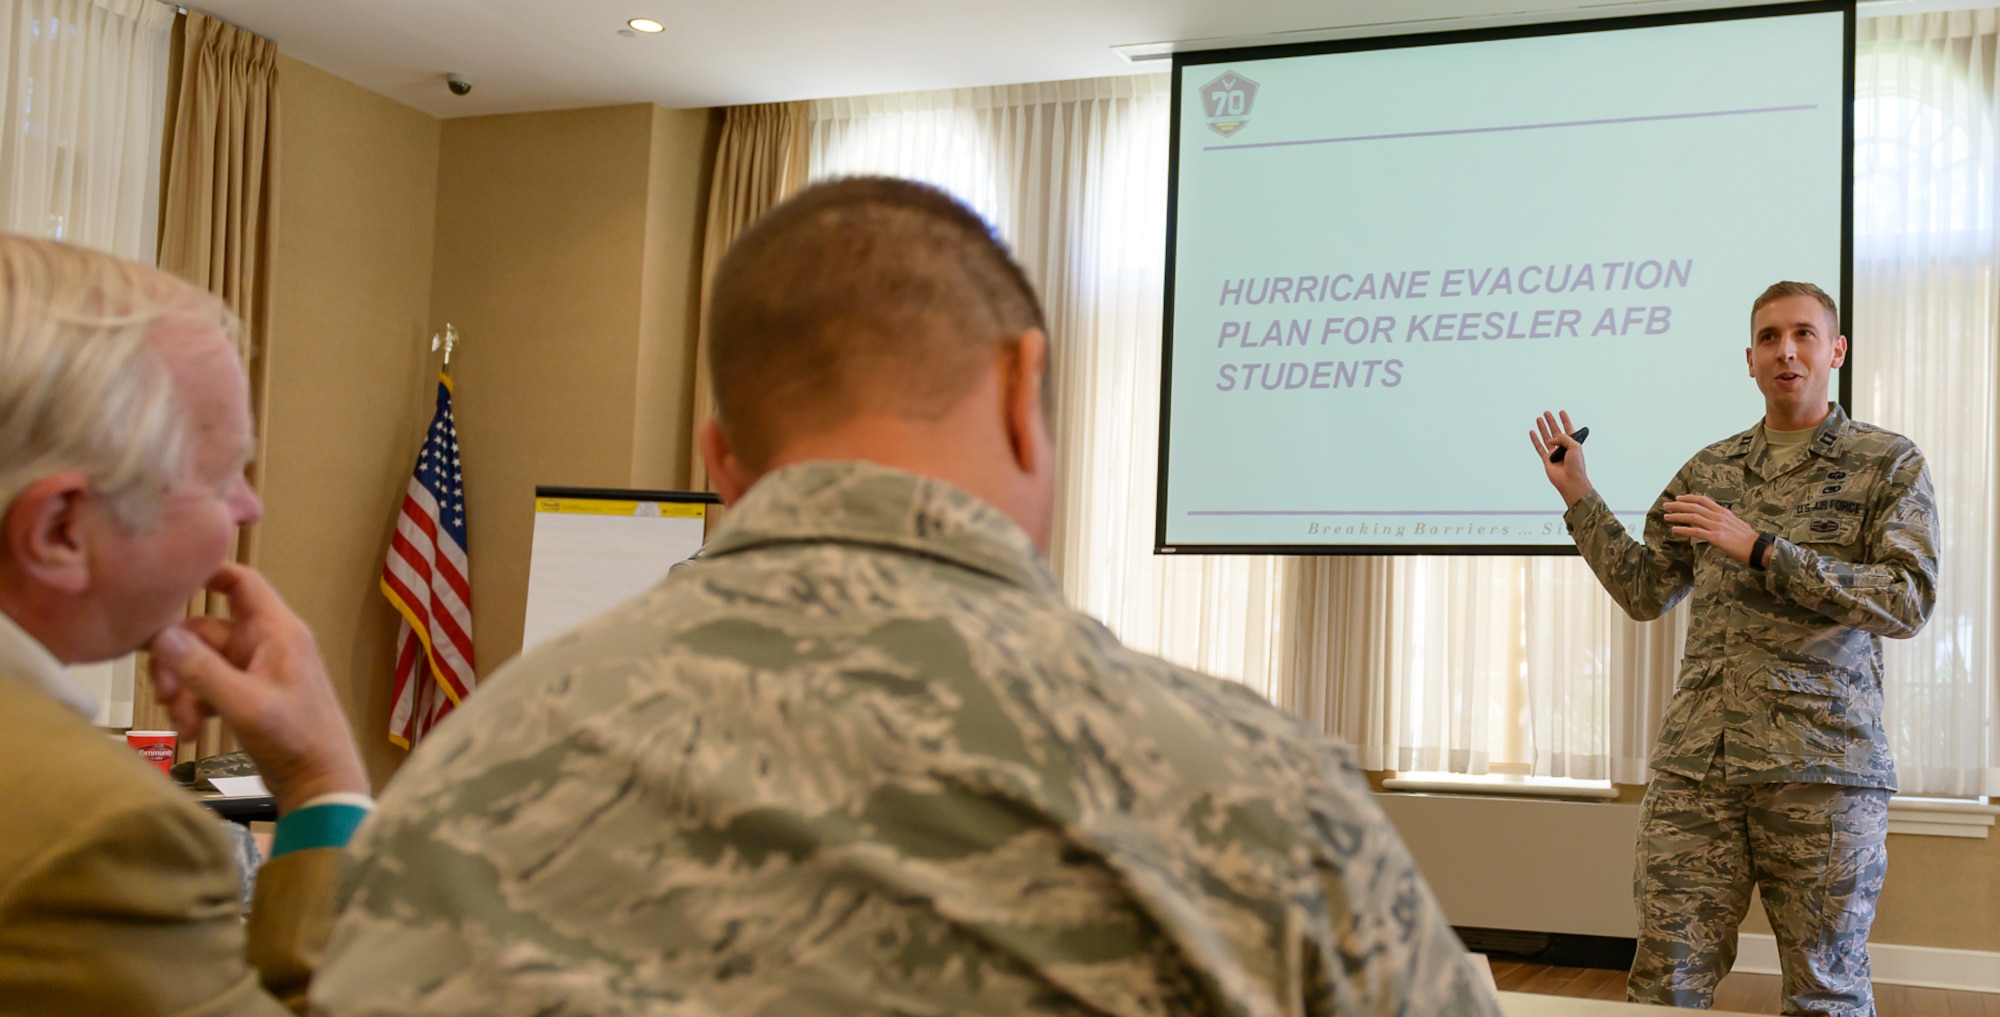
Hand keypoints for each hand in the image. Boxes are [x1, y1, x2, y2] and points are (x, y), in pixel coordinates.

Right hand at [148, 564, 366, 812]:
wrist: (320, 783)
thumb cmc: (296, 740)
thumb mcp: (245, 704)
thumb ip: (202, 670)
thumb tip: (161, 635)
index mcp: (277, 631)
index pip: (241, 582)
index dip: (206, 573)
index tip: (164, 583)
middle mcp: (266, 642)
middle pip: (204, 630)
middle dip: (178, 661)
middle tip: (166, 695)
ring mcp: (256, 668)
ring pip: (201, 662)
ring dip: (184, 690)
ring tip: (184, 724)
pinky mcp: (248, 693)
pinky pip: (209, 685)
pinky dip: (196, 705)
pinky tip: (193, 732)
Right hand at [1528, 410, 1592, 507]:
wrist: (1570, 480)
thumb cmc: (1576, 466)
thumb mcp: (1575, 446)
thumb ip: (1563, 438)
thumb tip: (1551, 439)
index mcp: (1573, 444)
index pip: (1569, 429)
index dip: (1565, 420)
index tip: (1562, 412)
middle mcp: (1563, 448)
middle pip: (1556, 431)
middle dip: (1552, 422)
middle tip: (1547, 413)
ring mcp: (1554, 454)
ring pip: (1547, 437)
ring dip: (1543, 428)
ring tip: (1539, 419)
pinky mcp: (1546, 460)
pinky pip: (1539, 447)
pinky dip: (1535, 439)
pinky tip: (1532, 432)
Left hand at [1663, 494, 1760, 564]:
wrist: (1756, 547)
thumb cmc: (1747, 538)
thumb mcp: (1735, 522)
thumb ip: (1723, 519)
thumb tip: (1713, 518)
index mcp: (1723, 512)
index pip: (1703, 500)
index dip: (1689, 498)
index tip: (1678, 498)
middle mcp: (1719, 516)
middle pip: (1694, 507)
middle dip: (1678, 505)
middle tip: (1666, 505)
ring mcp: (1717, 526)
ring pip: (1693, 517)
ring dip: (1677, 516)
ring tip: (1666, 516)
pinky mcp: (1715, 537)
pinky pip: (1696, 532)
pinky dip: (1683, 530)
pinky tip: (1674, 530)